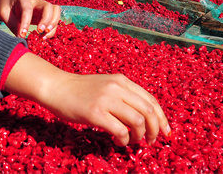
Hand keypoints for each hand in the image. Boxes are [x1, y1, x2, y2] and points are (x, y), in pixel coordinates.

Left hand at [0, 0, 60, 38]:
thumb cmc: (6, 5)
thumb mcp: (3, 12)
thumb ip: (12, 24)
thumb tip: (22, 37)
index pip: (27, 9)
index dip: (26, 22)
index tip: (23, 34)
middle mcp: (36, 1)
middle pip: (48, 7)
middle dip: (47, 20)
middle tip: (40, 32)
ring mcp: (43, 7)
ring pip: (56, 12)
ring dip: (53, 25)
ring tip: (43, 37)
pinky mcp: (46, 14)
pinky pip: (54, 19)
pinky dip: (52, 29)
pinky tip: (43, 37)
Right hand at [4, 53, 170, 145]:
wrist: (56, 88)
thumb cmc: (80, 91)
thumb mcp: (106, 86)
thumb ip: (123, 96)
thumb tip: (143, 118)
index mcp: (122, 81)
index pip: (150, 100)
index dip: (162, 118)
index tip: (166, 131)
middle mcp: (117, 87)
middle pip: (148, 110)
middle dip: (155, 129)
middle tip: (152, 141)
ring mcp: (106, 99)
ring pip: (138, 121)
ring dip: (140, 136)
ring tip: (134, 141)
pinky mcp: (95, 113)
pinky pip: (120, 130)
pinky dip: (124, 140)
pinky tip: (118, 141)